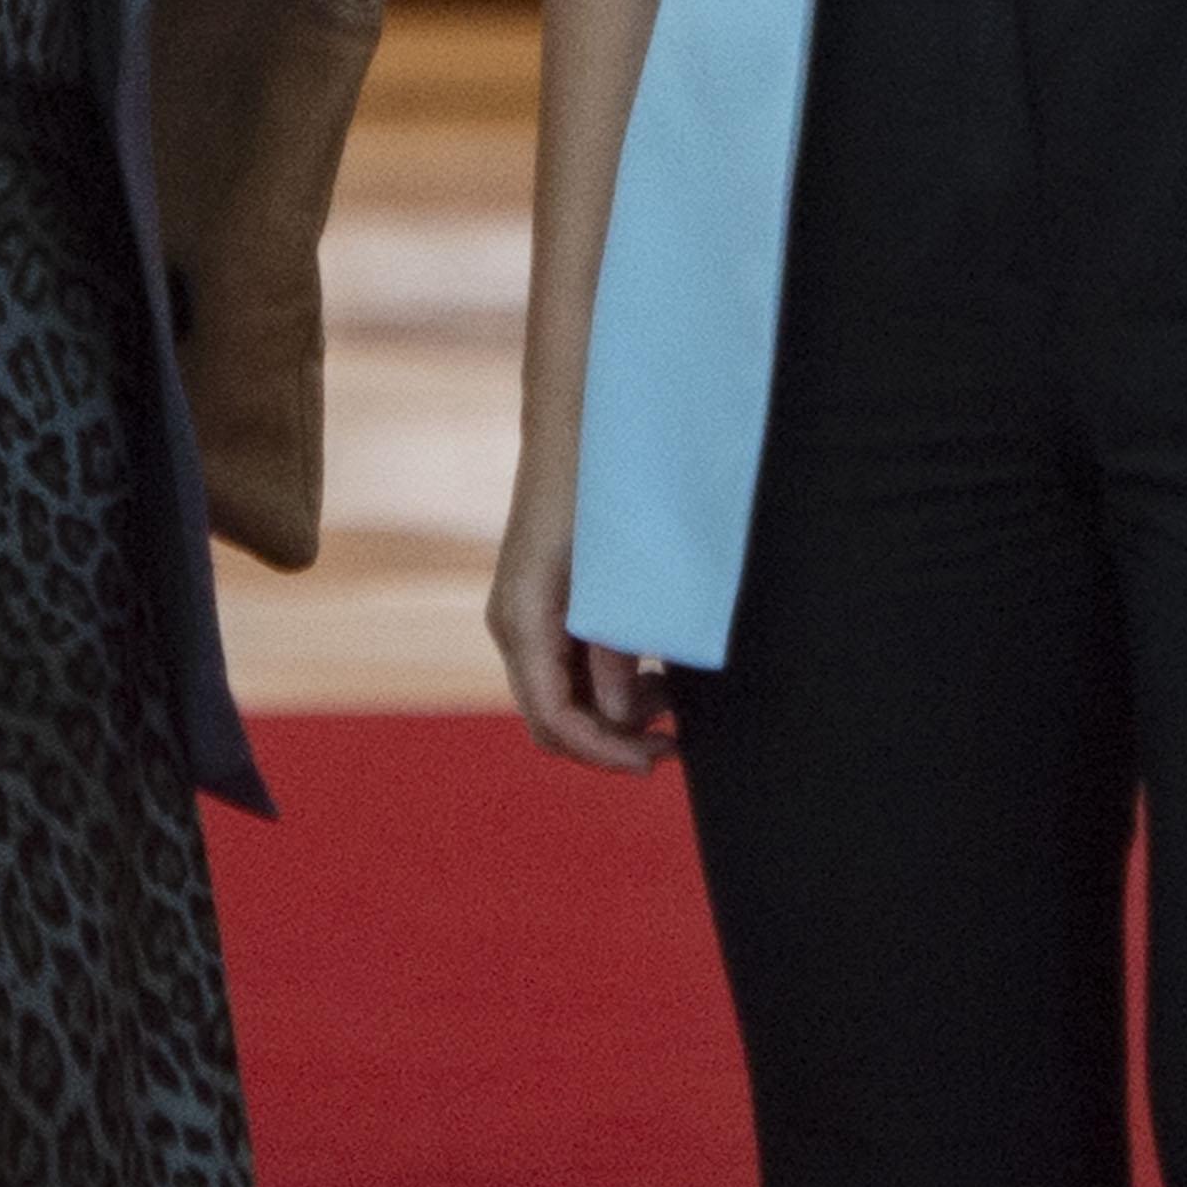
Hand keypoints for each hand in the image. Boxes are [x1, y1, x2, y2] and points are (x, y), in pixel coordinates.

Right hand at [489, 487, 675, 775]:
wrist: (576, 426)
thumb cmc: (598, 488)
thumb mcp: (613, 573)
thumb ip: (612, 646)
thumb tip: (616, 717)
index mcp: (522, 619)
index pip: (553, 718)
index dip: (603, 751)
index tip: (654, 760)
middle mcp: (514, 626)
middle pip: (552, 721)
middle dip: (610, 742)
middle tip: (671, 743)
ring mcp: (526, 618)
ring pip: (563, 698)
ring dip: (613, 715)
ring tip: (670, 699)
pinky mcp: (545, 608)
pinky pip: (569, 668)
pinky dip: (609, 684)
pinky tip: (651, 672)